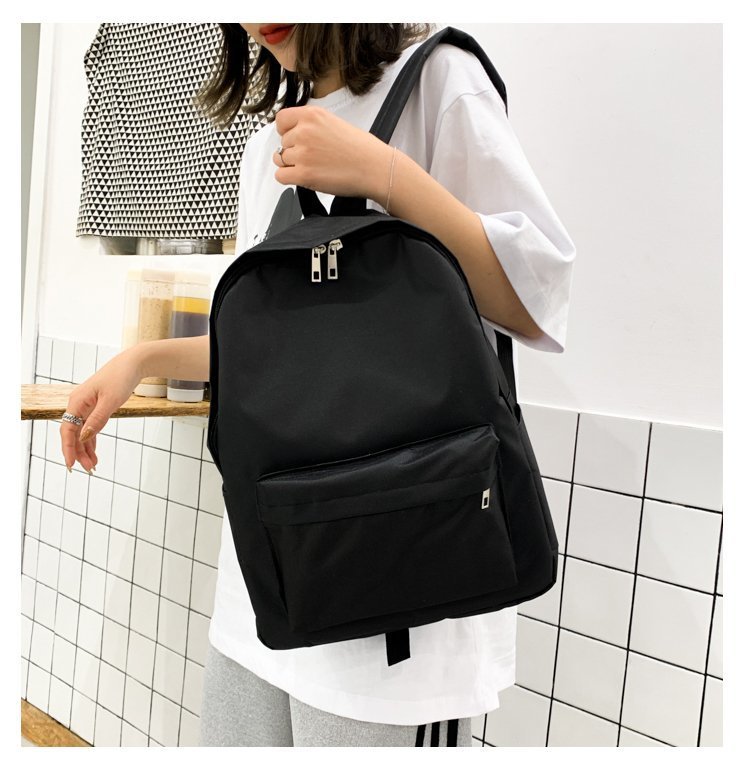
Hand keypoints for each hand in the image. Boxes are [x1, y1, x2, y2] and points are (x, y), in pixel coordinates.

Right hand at [60, 347, 143, 472]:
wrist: (132, 364)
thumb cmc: (121, 378)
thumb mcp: (110, 401)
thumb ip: (97, 420)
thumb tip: (84, 437)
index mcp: (77, 402)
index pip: (67, 430)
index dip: (68, 449)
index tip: (71, 465)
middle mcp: (78, 404)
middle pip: (73, 434)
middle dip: (79, 453)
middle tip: (90, 469)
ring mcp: (86, 406)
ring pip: (82, 433)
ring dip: (86, 449)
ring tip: (93, 466)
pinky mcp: (96, 407)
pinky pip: (90, 427)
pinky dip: (91, 440)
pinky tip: (94, 453)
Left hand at [272, 105, 391, 201]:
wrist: (374, 168)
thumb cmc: (362, 149)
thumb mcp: (334, 123)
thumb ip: (311, 125)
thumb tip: (295, 134)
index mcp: (312, 115)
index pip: (281, 120)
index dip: (285, 131)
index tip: (293, 138)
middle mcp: (304, 132)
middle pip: (282, 143)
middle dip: (293, 150)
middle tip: (313, 157)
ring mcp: (303, 153)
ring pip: (280, 160)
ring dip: (292, 165)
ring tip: (312, 167)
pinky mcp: (303, 174)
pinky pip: (281, 176)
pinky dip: (289, 178)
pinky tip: (303, 177)